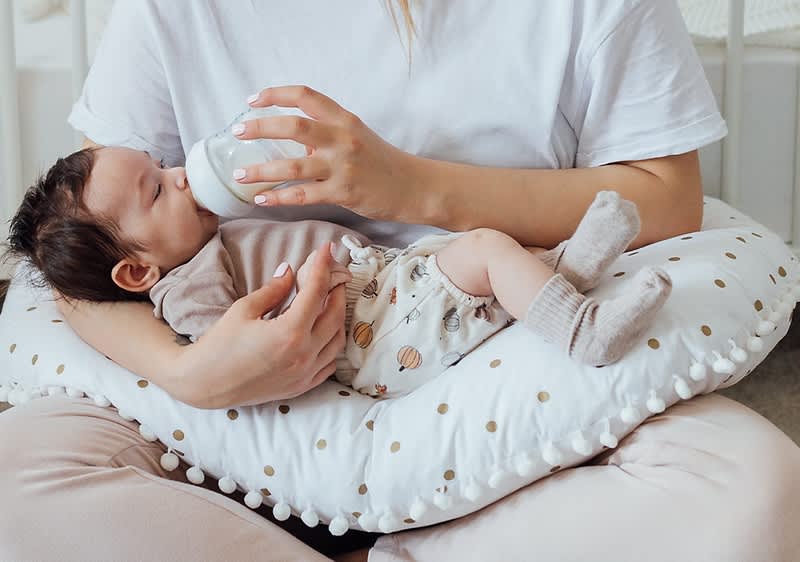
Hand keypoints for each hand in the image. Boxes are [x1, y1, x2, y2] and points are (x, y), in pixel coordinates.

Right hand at [176, 242, 346, 406]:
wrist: (204, 385)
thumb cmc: (219, 346)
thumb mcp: (243, 310)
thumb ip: (273, 290)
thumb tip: (289, 270)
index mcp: (289, 333)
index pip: (316, 291)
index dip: (323, 266)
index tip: (327, 248)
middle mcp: (304, 355)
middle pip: (335, 314)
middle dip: (337, 289)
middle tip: (333, 272)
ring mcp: (305, 373)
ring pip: (338, 339)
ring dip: (338, 316)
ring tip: (331, 298)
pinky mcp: (302, 386)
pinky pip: (330, 363)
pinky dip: (333, 343)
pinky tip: (326, 330)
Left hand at [233, 85, 423, 223]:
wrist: (413, 187)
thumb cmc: (382, 162)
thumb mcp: (356, 137)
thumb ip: (325, 135)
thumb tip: (294, 143)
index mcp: (344, 119)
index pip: (305, 96)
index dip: (275, 94)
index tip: (253, 100)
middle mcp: (342, 138)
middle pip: (293, 126)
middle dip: (259, 127)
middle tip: (237, 132)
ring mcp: (343, 167)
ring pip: (293, 166)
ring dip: (261, 170)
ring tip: (239, 174)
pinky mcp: (343, 193)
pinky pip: (303, 195)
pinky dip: (278, 197)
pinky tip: (262, 198)